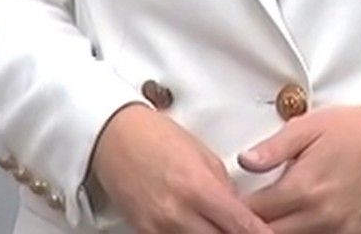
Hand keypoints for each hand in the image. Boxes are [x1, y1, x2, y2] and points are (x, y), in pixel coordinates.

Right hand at [88, 103, 274, 233]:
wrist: (112, 136)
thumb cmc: (156, 136)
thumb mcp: (202, 155)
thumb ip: (223, 188)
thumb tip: (240, 211)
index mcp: (198, 188)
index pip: (240, 226)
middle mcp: (178, 214)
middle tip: (248, 232)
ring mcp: (159, 228)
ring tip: (221, 228)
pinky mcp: (144, 233)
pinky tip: (199, 229)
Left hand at [238, 100, 360, 233]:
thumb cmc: (353, 128)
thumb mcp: (307, 126)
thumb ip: (272, 149)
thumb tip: (243, 161)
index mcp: (304, 188)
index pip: (254, 213)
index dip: (238, 209)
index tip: (231, 202)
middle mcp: (322, 216)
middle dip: (254, 224)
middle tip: (248, 210)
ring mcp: (341, 231)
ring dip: (278, 230)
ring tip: (273, 215)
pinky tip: (299, 222)